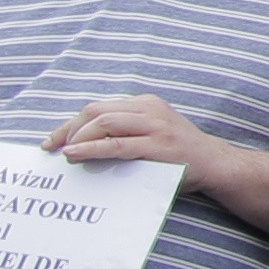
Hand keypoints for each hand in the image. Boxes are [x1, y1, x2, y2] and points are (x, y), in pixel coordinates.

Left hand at [51, 94, 227, 190]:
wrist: (216, 165)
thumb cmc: (180, 155)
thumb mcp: (152, 133)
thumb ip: (126, 131)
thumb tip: (82, 143)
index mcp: (145, 103)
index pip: (98, 107)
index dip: (71, 123)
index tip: (54, 140)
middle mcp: (149, 109)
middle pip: (95, 111)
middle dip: (69, 129)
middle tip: (52, 148)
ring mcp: (155, 126)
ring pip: (103, 122)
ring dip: (78, 137)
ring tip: (64, 153)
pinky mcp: (158, 145)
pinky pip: (117, 144)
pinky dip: (92, 148)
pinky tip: (75, 154)